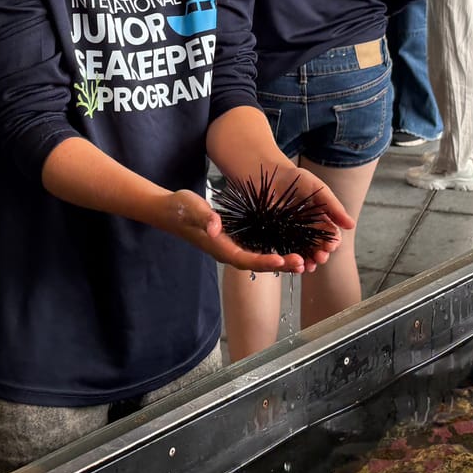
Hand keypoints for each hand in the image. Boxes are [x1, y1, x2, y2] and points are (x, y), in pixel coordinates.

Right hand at [162, 187, 339, 275]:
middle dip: (279, 264)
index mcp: (219, 247)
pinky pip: (255, 251)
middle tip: (302, 263)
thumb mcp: (191, 208)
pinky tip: (288, 249)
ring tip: (302, 261)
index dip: (264, 261)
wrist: (170, 211)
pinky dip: (272, 252)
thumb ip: (204, 217)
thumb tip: (216, 227)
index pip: (245, 258)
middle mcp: (227, 251)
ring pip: (258, 259)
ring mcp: (230, 247)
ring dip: (280, 261)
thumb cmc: (180, 208)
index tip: (282, 259)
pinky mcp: (233, 241)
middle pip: (256, 263)